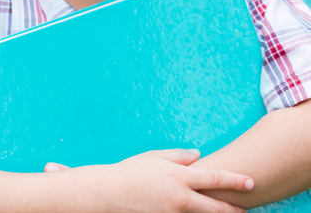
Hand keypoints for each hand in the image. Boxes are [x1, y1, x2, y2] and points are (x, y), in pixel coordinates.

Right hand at [45, 148, 253, 212]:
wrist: (111, 193)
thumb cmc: (132, 170)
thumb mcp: (156, 157)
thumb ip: (179, 156)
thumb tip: (199, 155)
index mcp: (179, 177)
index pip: (214, 178)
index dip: (235, 180)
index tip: (251, 182)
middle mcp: (180, 198)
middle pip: (216, 207)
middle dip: (234, 210)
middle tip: (248, 211)